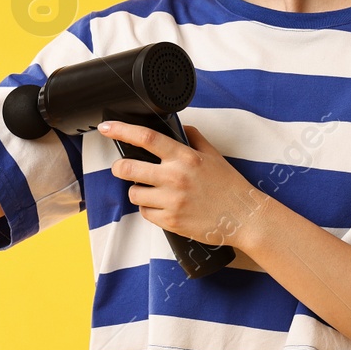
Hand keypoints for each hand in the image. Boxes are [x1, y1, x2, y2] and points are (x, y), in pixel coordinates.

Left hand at [96, 121, 270, 248]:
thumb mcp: (214, 156)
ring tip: (153, 192)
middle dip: (120, 168)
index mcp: (185, 157)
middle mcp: (175, 177)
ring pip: (133, 193)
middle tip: (123, 168)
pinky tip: (163, 207)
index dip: (122, 131)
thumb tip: (180, 129)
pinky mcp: (170, 221)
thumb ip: (194, 139)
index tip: (106, 128)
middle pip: (128, 168)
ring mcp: (171, 201)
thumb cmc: (230, 187)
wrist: (244, 217)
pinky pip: (145, 213)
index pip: (146, 138)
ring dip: (138, 191)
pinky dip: (149, 209)